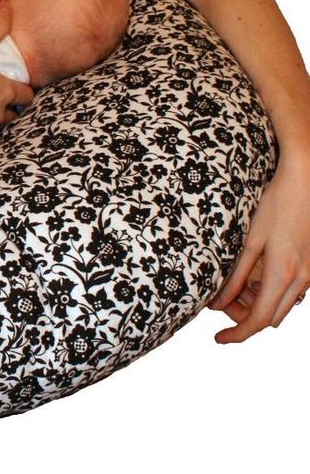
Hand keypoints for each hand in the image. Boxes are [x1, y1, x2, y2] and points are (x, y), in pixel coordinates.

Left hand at [209, 149, 309, 342]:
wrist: (306, 182)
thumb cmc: (276, 204)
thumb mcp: (250, 238)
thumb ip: (236, 274)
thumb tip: (218, 303)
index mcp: (284, 274)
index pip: (258, 320)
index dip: (237, 334)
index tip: (219, 338)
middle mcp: (303, 280)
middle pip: (271, 318)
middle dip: (245, 316)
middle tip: (222, 301)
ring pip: (282, 307)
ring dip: (259, 304)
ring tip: (237, 284)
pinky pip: (292, 293)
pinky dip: (272, 292)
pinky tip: (256, 274)